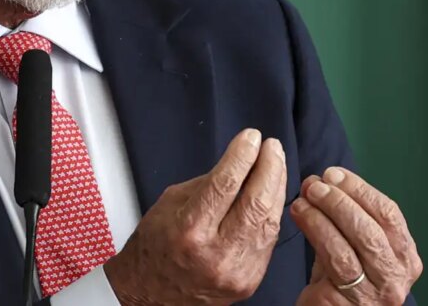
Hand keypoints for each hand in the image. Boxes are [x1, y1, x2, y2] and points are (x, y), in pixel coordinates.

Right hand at [104, 128, 286, 305]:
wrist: (151, 293)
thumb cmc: (157, 245)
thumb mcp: (172, 202)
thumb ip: (208, 184)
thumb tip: (239, 162)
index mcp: (189, 229)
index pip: (225, 184)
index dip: (242, 155)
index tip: (251, 137)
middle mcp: (215, 253)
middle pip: (255, 203)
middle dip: (269, 167)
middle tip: (271, 146)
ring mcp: (236, 270)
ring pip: (269, 221)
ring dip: (276, 186)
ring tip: (276, 163)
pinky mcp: (250, 281)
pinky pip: (269, 240)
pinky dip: (273, 212)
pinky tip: (272, 193)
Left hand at [291, 168, 421, 304]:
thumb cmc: (339, 278)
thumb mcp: (351, 245)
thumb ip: (342, 216)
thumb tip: (318, 181)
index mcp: (404, 257)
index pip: (389, 213)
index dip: (359, 189)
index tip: (333, 173)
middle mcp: (397, 276)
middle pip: (373, 227)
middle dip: (341, 199)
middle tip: (315, 184)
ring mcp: (376, 293)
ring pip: (355, 242)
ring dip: (325, 212)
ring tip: (303, 197)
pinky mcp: (349, 302)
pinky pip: (335, 258)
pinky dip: (315, 229)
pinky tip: (299, 214)